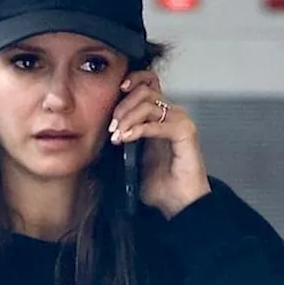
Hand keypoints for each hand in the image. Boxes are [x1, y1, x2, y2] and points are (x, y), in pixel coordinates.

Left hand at [109, 71, 211, 218]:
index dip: (131, 80)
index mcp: (160, 115)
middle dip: (122, 106)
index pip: (148, 81)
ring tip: (117, 136)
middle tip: (111, 127)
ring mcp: (181, 122)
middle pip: (144, 90)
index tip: (114, 92)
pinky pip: (159, 123)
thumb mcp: (132, 157)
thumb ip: (122, 138)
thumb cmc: (160, 183)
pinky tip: (127, 139)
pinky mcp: (186, 133)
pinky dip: (140, 128)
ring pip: (149, 103)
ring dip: (128, 117)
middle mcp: (172, 114)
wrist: (180, 204)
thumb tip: (96, 131)